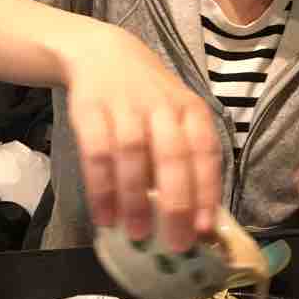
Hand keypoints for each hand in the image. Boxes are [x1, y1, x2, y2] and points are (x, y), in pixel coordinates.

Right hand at [63, 25, 221, 251]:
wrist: (101, 54)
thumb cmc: (149, 100)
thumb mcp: (176, 119)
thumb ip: (187, 161)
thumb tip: (198, 222)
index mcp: (192, 111)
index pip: (206, 152)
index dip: (207, 191)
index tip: (204, 229)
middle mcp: (163, 107)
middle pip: (174, 156)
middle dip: (177, 204)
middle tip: (175, 245)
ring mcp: (126, 106)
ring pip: (134, 156)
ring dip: (135, 200)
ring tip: (138, 236)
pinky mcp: (91, 110)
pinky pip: (97, 154)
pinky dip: (101, 189)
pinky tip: (105, 217)